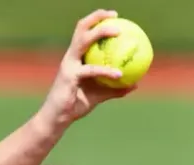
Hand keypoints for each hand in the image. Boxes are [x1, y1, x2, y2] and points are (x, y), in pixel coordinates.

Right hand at [36, 9, 137, 131]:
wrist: (58, 118)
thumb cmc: (76, 105)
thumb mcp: (99, 95)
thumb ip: (115, 88)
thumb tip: (135, 84)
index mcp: (76, 57)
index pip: (84, 31)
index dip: (97, 19)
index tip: (114, 16)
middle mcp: (71, 57)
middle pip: (81, 29)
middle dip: (97, 17)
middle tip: (115, 16)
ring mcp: (69, 65)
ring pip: (83, 42)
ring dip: (101, 33)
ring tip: (119, 32)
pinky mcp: (69, 76)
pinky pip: (91, 70)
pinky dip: (106, 71)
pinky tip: (120, 74)